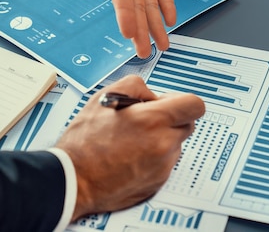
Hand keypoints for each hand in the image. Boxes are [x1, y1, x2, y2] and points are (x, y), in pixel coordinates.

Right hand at [56, 75, 204, 219]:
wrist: (73, 178)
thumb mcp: (105, 96)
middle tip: (146, 120)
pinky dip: (152, 157)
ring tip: (132, 140)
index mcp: (153, 120)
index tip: (171, 103)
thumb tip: (153, 95)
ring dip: (160, 139)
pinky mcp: (158, 183)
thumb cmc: (84, 140)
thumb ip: (137, 86)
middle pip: (187, 125)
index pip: (194, 105)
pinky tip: (130, 155)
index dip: (183, 101)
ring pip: (175, 145)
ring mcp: (162, 166)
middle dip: (171, 119)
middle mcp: (163, 145)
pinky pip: (165, 163)